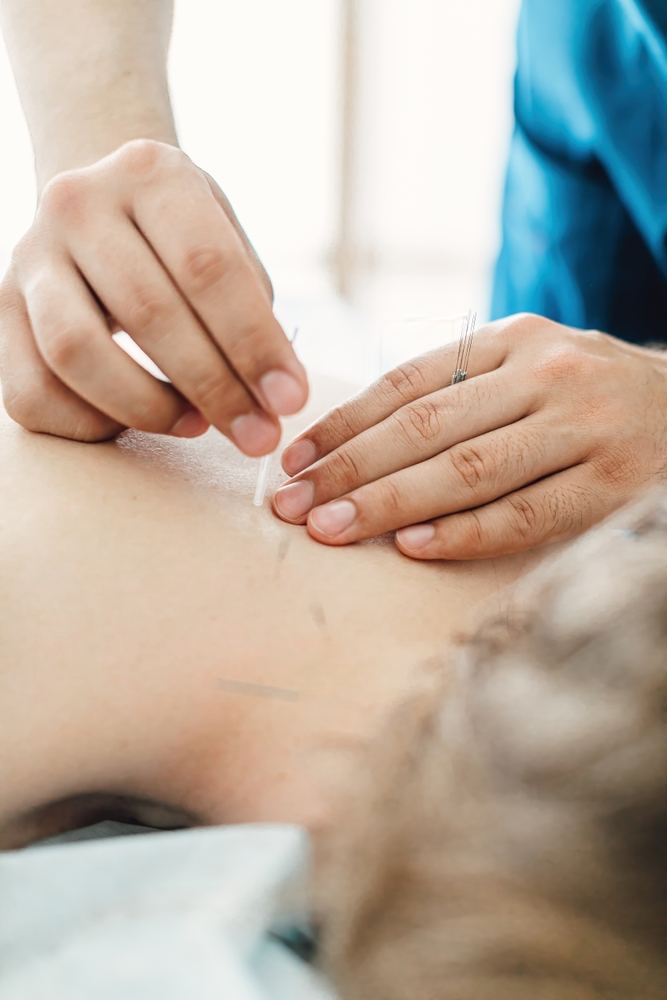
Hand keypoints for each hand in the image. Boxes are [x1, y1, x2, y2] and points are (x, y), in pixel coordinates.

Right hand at [0, 140, 307, 450]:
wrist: (101, 204)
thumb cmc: (182, 237)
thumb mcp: (227, 242)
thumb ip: (252, 310)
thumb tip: (272, 395)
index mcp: (150, 172)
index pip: (208, 267)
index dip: (255, 344)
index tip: (290, 400)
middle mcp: (78, 203)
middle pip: (149, 313)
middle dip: (216, 389)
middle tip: (258, 436)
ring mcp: (29, 256)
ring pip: (75, 353)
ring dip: (147, 408)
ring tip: (197, 425)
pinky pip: (32, 391)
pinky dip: (89, 422)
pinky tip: (134, 421)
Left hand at [272, 314, 666, 558]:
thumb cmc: (586, 399)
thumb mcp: (527, 369)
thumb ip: (458, 391)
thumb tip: (356, 439)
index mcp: (511, 340)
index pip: (407, 383)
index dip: (344, 424)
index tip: (294, 461)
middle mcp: (544, 373)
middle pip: (427, 426)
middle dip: (350, 468)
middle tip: (293, 505)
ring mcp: (582, 426)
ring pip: (469, 468)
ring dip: (392, 503)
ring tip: (334, 528)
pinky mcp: (611, 482)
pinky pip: (526, 513)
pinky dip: (466, 532)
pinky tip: (415, 547)